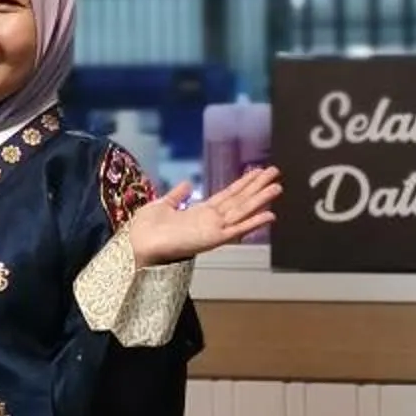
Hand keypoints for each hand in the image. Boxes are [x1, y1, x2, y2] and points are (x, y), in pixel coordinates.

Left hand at [123, 164, 281, 264]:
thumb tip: (188, 183)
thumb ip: (177, 195)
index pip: (227, 195)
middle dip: (257, 186)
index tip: (257, 172)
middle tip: (275, 172)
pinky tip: (270, 215)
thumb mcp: (162, 205)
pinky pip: (237, 230)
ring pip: (242, 211)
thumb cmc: (145, 229)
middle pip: (239, 200)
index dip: (243, 183)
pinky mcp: (213, 240)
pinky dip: (253, 223)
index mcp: (200, 212)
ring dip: (260, 199)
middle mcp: (211, 220)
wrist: (138, 244)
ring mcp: (214, 230)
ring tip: (278, 187)